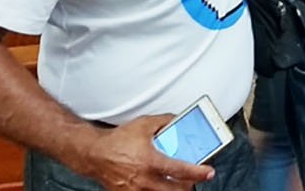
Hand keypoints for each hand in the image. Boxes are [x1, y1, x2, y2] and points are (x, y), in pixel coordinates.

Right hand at [81, 115, 215, 189]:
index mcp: (150, 161)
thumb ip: (165, 121)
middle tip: (192, 180)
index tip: (209, 172)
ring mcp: (136, 190)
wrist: (95, 154)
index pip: (181, 170)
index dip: (198, 173)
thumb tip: (180, 121)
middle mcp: (144, 179)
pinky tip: (158, 185)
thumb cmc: (118, 140)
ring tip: (177, 183)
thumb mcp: (144, 124)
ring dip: (173, 190)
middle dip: (188, 187)